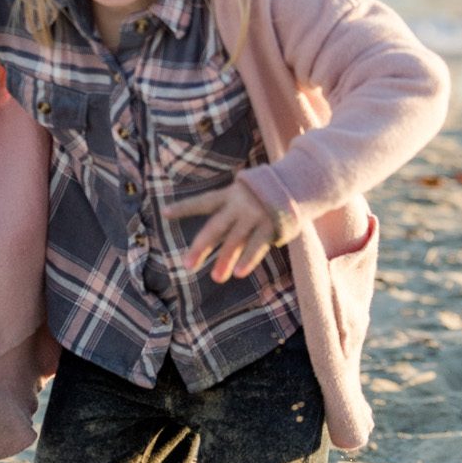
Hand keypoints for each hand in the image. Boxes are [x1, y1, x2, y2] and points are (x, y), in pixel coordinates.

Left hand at [165, 177, 296, 283]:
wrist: (297, 184)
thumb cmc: (261, 196)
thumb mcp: (241, 198)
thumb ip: (226, 217)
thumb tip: (205, 244)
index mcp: (229, 195)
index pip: (202, 202)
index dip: (184, 207)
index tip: (164, 213)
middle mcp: (239, 204)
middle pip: (215, 227)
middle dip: (202, 247)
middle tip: (187, 265)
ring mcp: (255, 214)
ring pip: (236, 240)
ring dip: (225, 260)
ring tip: (216, 278)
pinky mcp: (271, 224)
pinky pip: (257, 245)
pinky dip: (248, 259)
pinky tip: (238, 272)